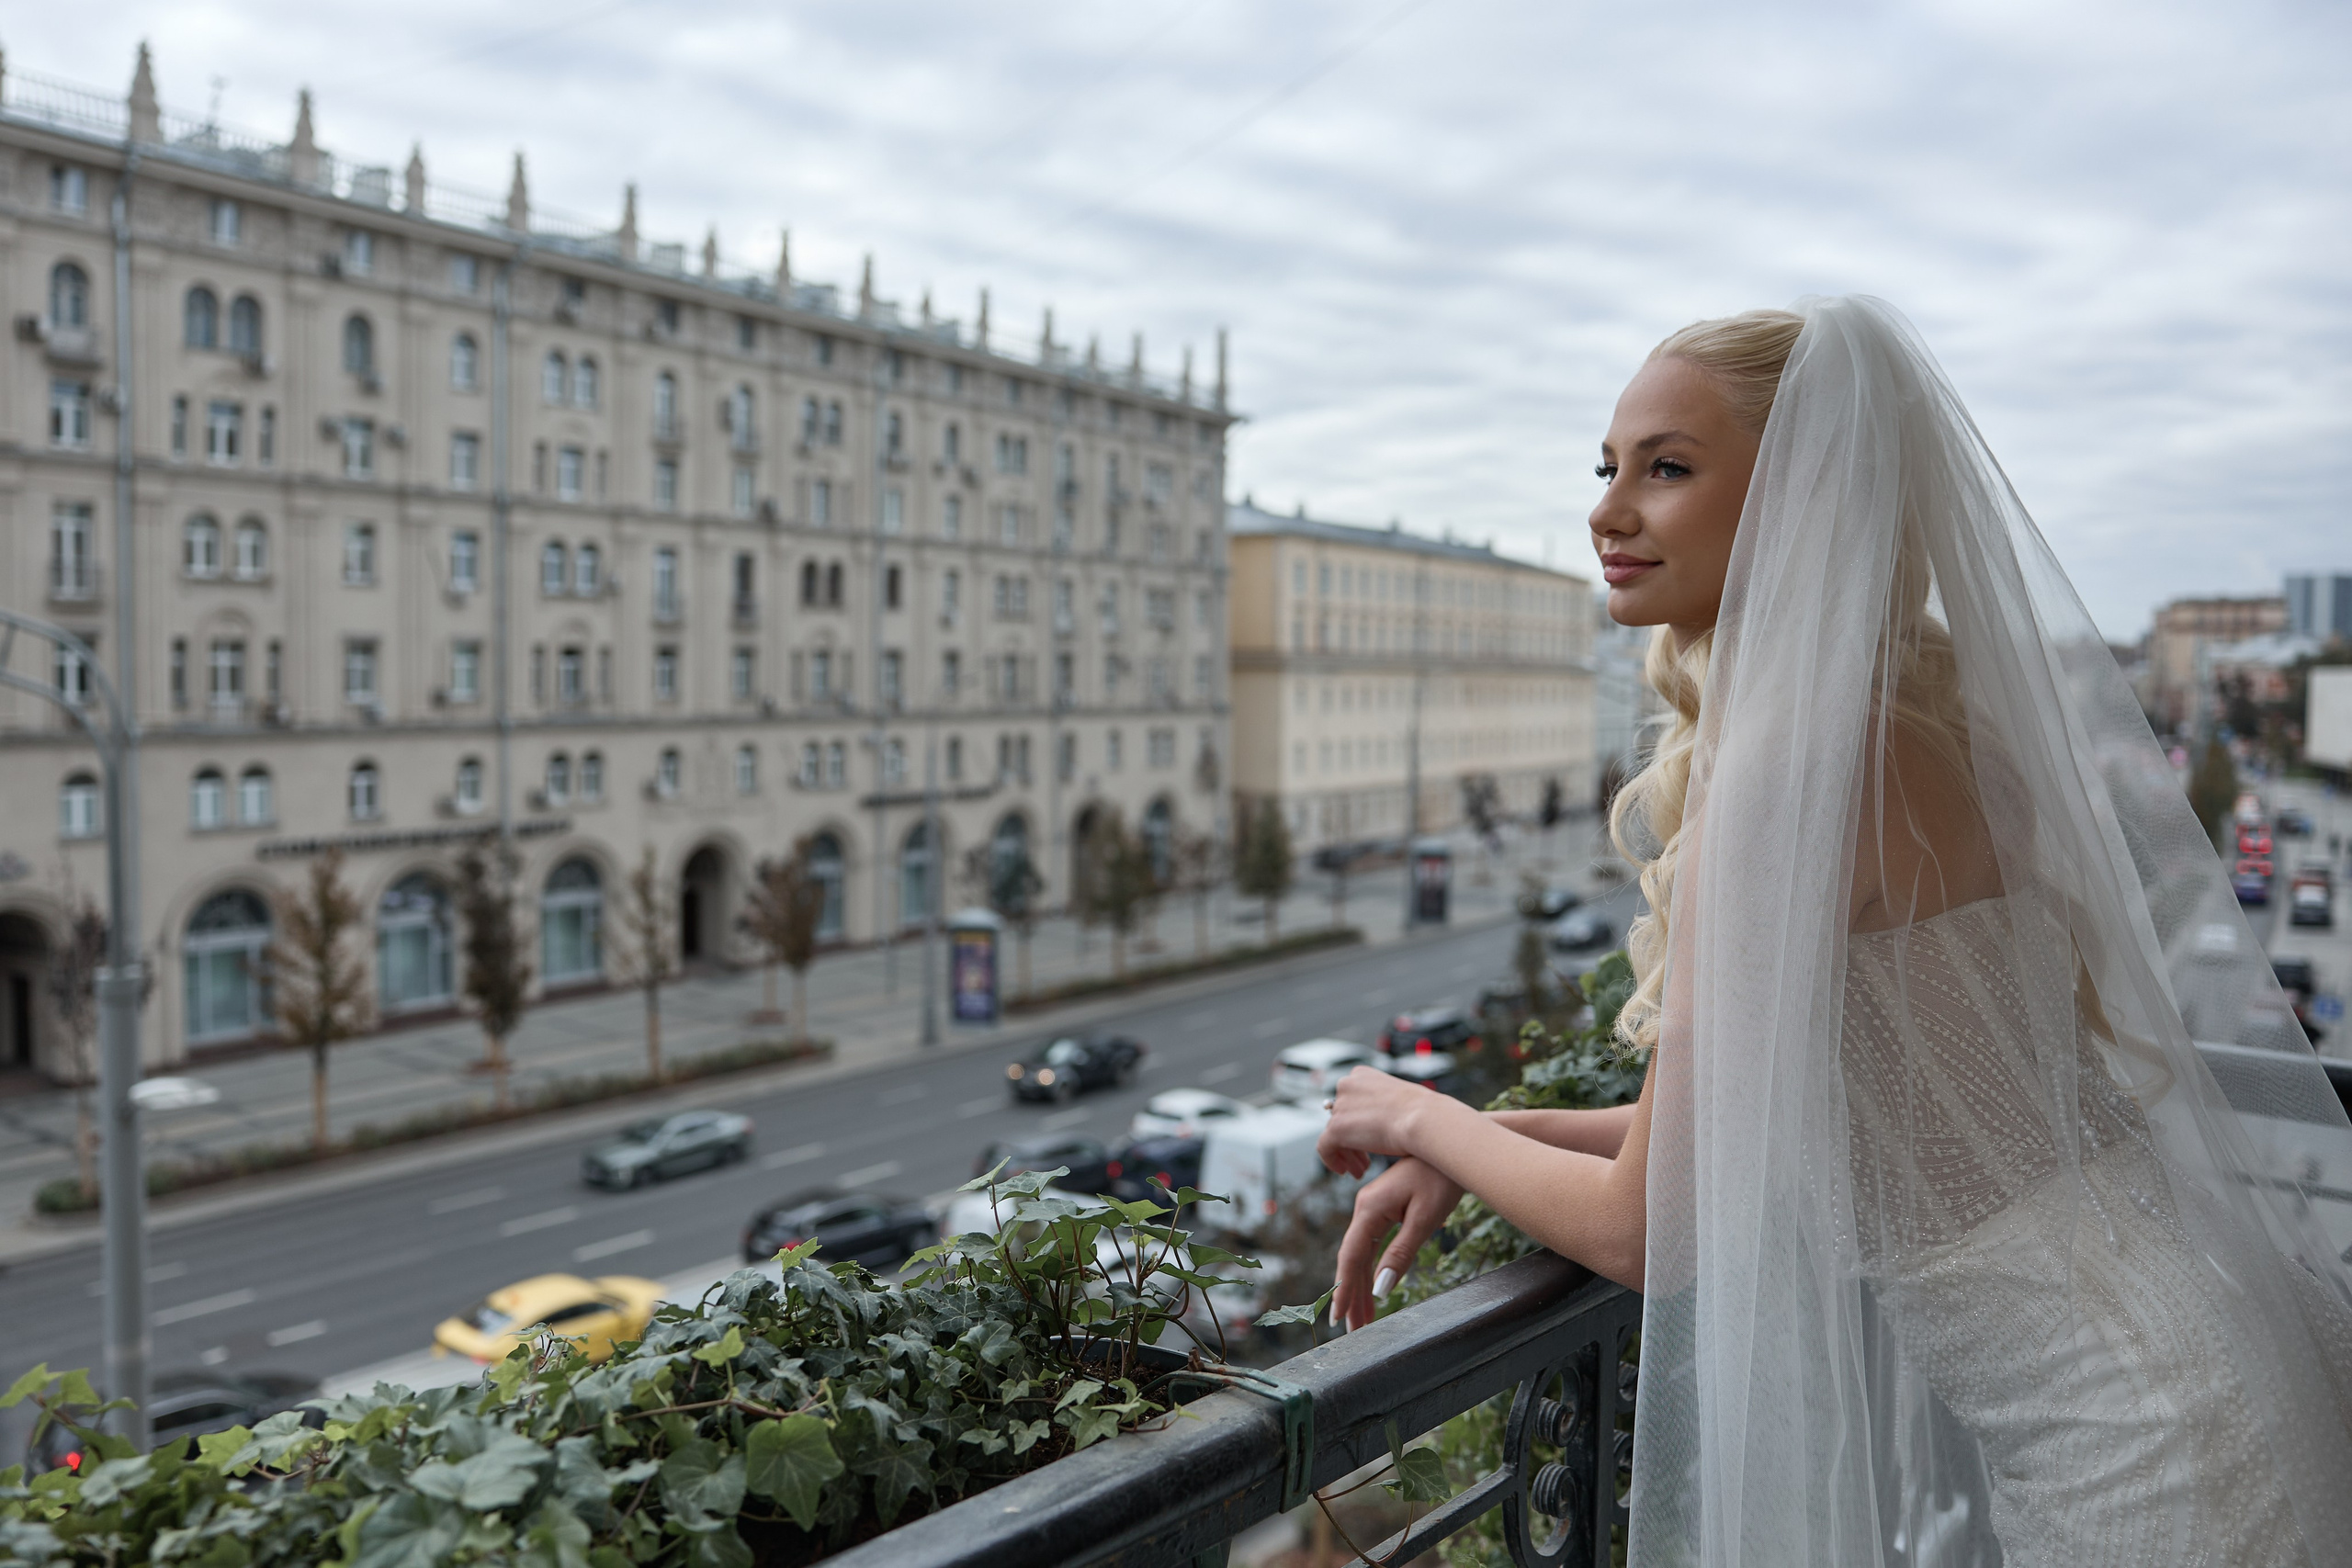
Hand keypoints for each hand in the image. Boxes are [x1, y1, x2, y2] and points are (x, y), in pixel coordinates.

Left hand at [1317, 1065, 1440, 1178]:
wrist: (1424, 1119)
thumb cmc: (1425, 1113)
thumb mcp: (1403, 1100)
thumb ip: (1388, 1105)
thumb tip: (1389, 1117)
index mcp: (1361, 1075)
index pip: (1351, 1101)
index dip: (1358, 1124)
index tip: (1370, 1141)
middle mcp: (1347, 1085)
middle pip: (1342, 1118)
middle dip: (1353, 1141)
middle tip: (1365, 1161)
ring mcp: (1340, 1106)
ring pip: (1334, 1135)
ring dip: (1347, 1154)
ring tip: (1361, 1170)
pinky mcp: (1336, 1128)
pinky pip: (1325, 1148)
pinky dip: (1332, 1161)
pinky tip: (1347, 1172)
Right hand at [1330, 1156, 1463, 1331]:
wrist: (1450, 1146)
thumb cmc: (1442, 1180)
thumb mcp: (1425, 1219)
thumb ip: (1401, 1254)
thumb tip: (1381, 1288)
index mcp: (1370, 1210)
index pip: (1352, 1258)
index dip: (1344, 1290)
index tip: (1339, 1318)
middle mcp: (1365, 1208)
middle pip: (1353, 1259)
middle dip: (1352, 1295)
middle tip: (1353, 1330)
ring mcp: (1372, 1207)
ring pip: (1362, 1253)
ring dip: (1362, 1285)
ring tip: (1363, 1318)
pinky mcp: (1383, 1207)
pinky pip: (1371, 1243)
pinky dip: (1371, 1268)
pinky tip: (1372, 1287)